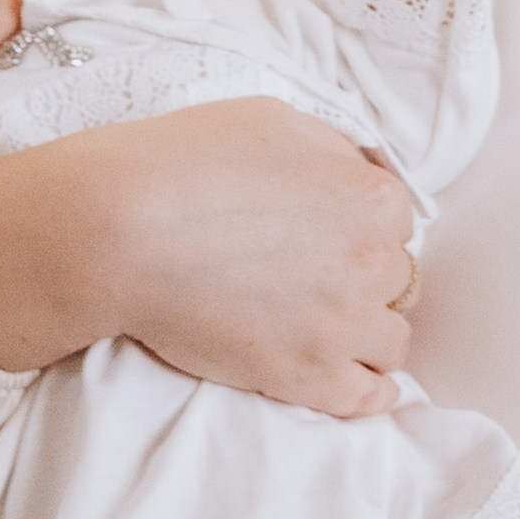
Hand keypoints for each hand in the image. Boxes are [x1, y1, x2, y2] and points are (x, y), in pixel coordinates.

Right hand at [0, 98, 416, 417]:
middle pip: (397, 280)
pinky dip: (368, 391)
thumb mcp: (273, 120)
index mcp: (371, 198)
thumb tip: (358, 172)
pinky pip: (367, 398)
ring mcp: (343, 327)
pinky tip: (354, 379)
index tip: (326, 232)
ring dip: (364, 332)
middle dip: (364, 276)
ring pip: (390, 341)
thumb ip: (332, 149)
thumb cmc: (185, 162)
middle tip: (314, 275)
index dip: (358, 224)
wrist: (122, 229)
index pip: (395, 219)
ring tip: (323, 325)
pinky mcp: (307, 378)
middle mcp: (372, 263)